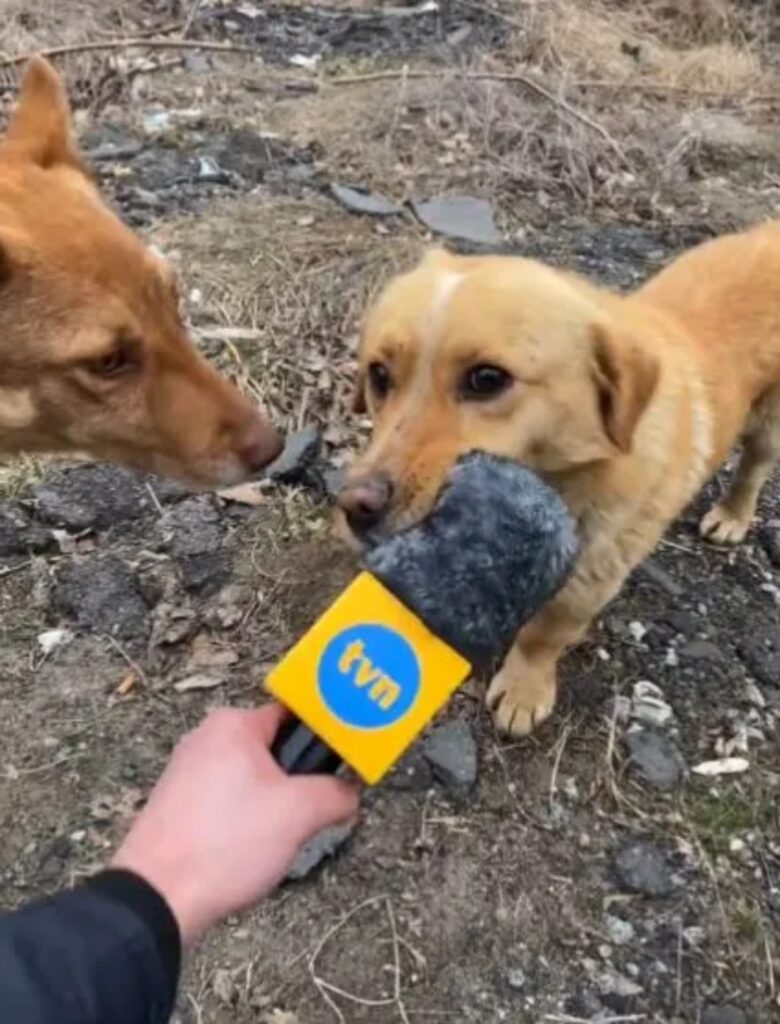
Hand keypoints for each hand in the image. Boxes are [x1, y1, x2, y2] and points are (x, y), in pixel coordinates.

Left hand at [111, 705, 359, 945]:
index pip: (293, 713)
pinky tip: (248, 850)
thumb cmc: (224, 844)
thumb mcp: (299, 814)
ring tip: (279, 836)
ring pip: (250, 778)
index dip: (323, 736)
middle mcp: (205, 738)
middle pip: (272, 748)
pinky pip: (226, 801)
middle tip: (313, 809)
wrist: (156, 898)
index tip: (342, 760)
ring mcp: (186, 772)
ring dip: (272, 804)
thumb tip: (348, 793)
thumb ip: (335, 794)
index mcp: (233, 725)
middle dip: (297, 779)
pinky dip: (244, 819)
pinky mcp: (177, 804)